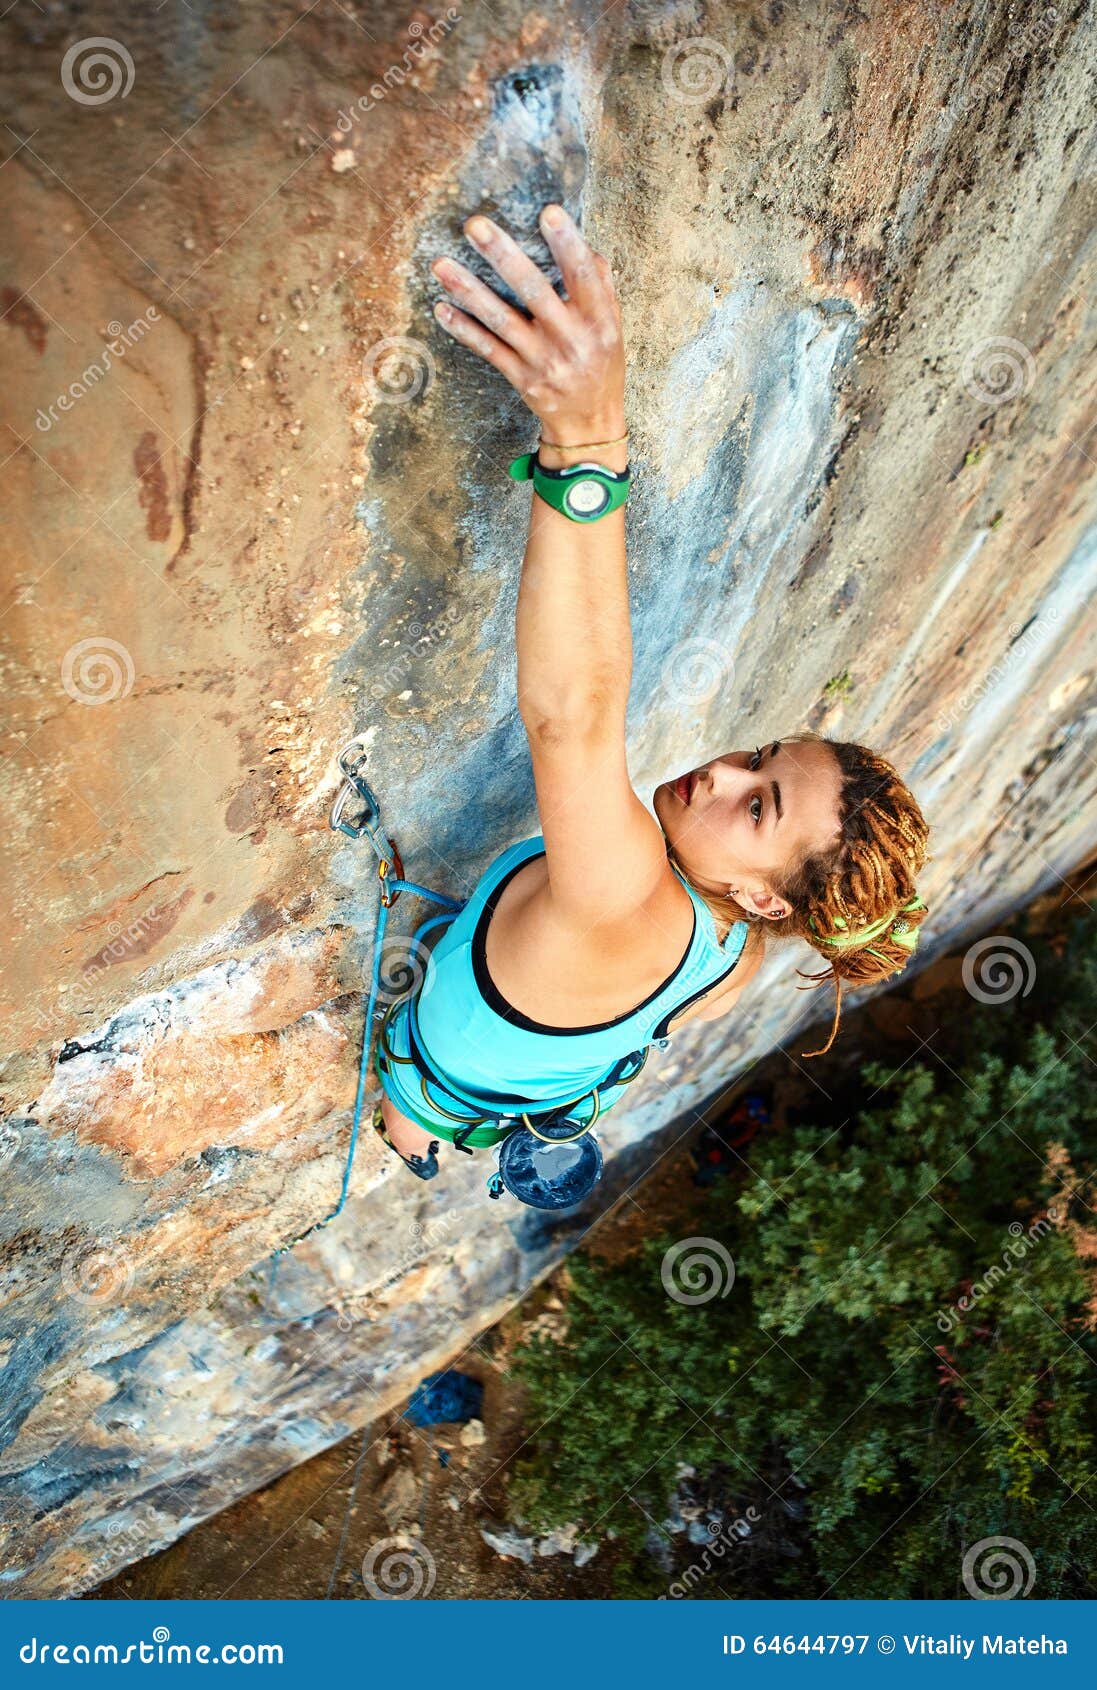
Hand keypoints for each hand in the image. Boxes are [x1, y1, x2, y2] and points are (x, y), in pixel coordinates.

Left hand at [431, 205, 624, 440]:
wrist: (589, 424)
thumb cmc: (601, 365)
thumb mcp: (613, 327)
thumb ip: (601, 287)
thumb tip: (585, 245)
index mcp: (599, 322)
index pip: (584, 276)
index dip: (567, 244)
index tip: (548, 212)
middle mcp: (570, 340)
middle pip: (534, 292)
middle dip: (503, 256)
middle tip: (475, 225)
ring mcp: (542, 361)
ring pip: (501, 320)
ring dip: (469, 291)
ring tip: (441, 264)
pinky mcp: (521, 379)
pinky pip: (488, 350)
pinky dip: (464, 329)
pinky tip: (442, 308)